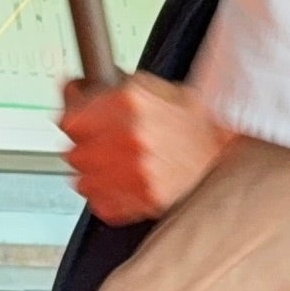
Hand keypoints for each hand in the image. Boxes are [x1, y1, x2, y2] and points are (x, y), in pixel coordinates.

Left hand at [61, 73, 232, 223]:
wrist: (220, 146)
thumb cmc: (187, 118)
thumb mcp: (145, 86)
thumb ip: (103, 87)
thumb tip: (72, 90)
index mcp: (128, 104)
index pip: (69, 120)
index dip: (71, 119)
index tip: (76, 120)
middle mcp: (131, 138)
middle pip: (73, 152)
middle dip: (84, 146)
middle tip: (99, 142)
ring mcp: (137, 173)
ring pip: (83, 181)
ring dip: (93, 173)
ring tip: (114, 163)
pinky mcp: (144, 200)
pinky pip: (101, 204)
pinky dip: (107, 196)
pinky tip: (123, 181)